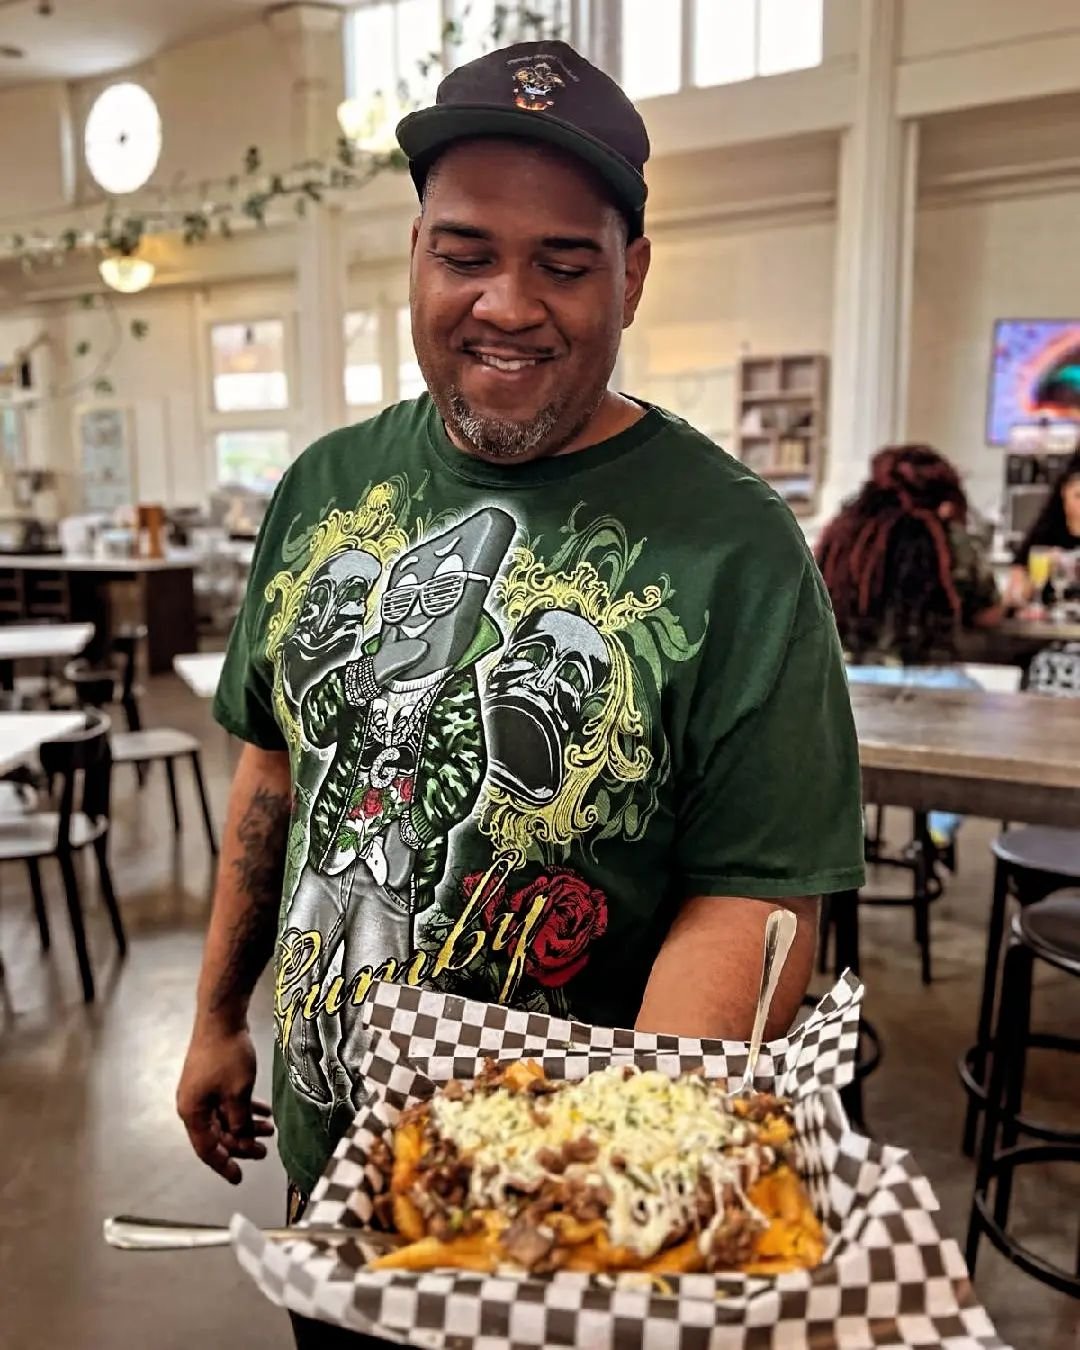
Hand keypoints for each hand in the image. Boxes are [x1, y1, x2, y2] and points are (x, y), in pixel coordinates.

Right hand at [176, 1026, 274, 1184]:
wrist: (221, 1018)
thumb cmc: (226, 1055)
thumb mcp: (238, 1093)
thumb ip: (240, 1121)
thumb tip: (241, 1138)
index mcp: (192, 1113)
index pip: (207, 1149)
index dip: (224, 1164)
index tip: (238, 1178)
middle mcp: (192, 1104)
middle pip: (217, 1134)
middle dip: (241, 1144)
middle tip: (263, 1151)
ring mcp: (201, 1091)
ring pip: (224, 1117)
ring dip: (246, 1124)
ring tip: (270, 1129)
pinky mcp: (210, 1078)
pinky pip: (227, 1101)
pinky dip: (244, 1108)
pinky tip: (264, 1110)